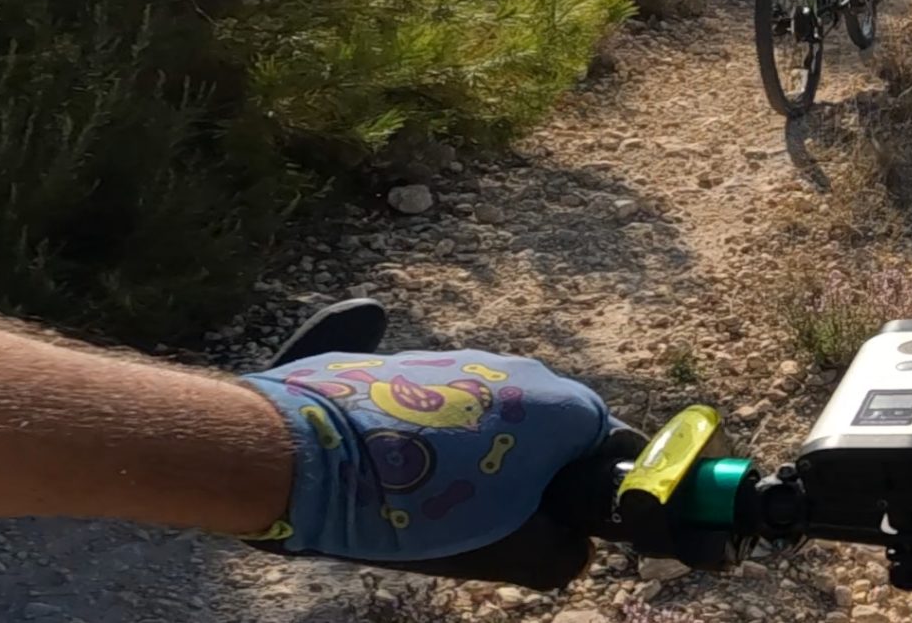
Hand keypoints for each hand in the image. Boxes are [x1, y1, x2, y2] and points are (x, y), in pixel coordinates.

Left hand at [240, 349, 618, 565]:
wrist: (301, 456)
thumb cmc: (413, 507)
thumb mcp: (507, 553)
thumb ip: (561, 554)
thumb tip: (574, 548)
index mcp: (560, 407)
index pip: (610, 445)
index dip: (592, 492)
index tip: (558, 525)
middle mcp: (521, 369)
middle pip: (552, 429)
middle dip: (537, 473)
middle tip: (497, 521)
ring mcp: (462, 359)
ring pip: (497, 414)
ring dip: (484, 454)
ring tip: (436, 500)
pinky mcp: (407, 362)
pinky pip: (441, 398)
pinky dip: (435, 428)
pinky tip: (403, 457)